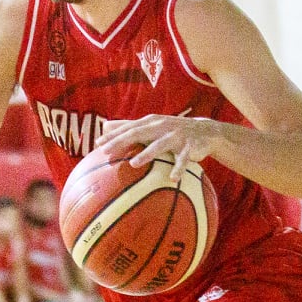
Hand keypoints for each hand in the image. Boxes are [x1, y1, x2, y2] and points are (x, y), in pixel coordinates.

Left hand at [94, 115, 227, 182]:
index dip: (113, 135)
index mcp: (150, 122)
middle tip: (106, 152)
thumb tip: (105, 126)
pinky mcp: (189, 147)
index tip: (97, 144)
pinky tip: (173, 179)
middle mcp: (161, 126)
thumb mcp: (151, 125)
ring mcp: (175, 136)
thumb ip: (129, 126)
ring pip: (159, 145)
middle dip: (121, 142)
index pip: (128, 128)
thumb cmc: (171, 130)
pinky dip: (178, 169)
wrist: (204, 131)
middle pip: (138, 133)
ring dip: (147, 154)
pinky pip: (183, 160)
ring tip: (134, 164)